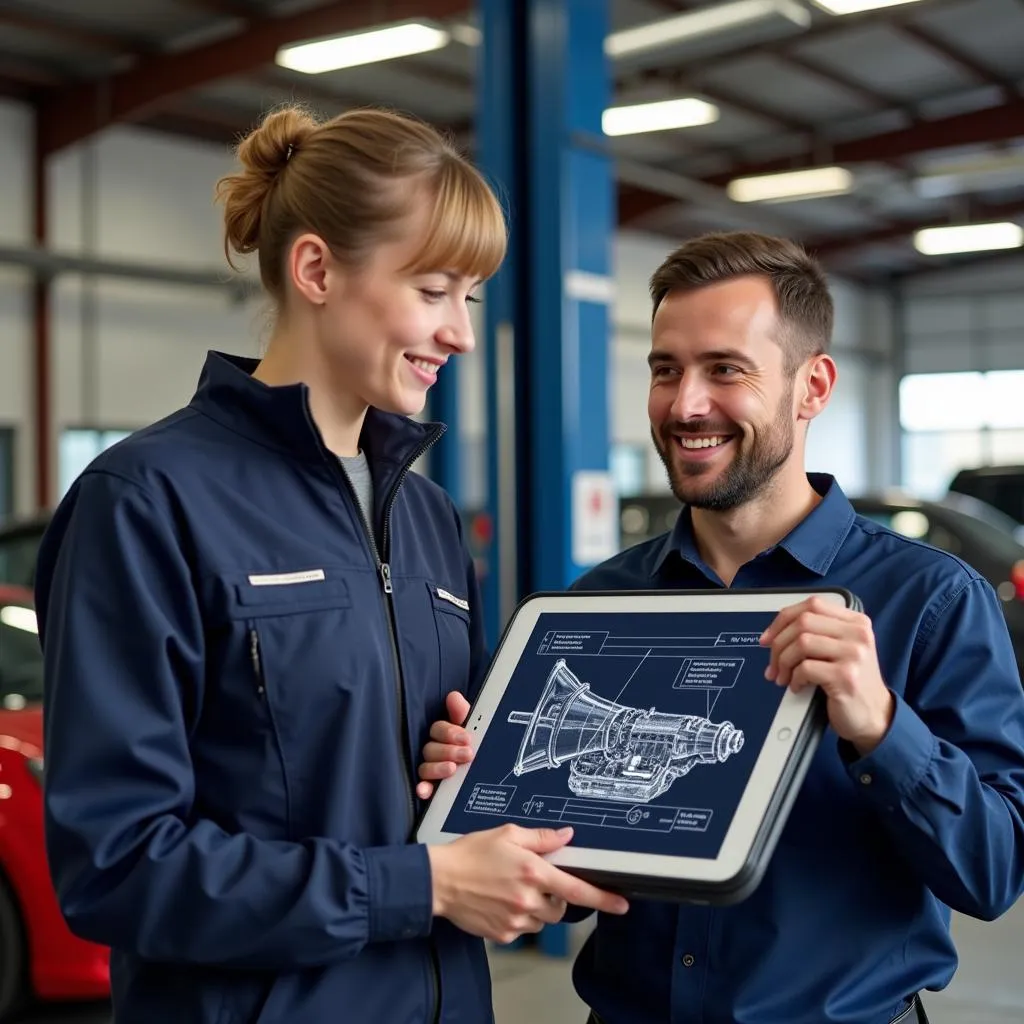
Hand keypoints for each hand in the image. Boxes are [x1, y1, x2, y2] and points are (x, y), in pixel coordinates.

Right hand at [416, 691, 473, 799]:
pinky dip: (422, 789)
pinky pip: (422, 788)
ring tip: (452, 769)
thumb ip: (462, 713)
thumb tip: (453, 696)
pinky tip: (424, 791)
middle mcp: (433, 751)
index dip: (450, 732)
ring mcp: (430, 770)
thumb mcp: (473, 727)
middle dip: (449, 751)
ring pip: (425, 767)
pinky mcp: (432, 788)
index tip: (466, 738)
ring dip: (437, 768)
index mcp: (443, 734)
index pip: (438, 729)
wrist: (489, 774)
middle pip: (431, 749)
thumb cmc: (475, 744)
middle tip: (467, 754)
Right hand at [427, 824, 628, 943]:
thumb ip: (540, 837)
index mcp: (534, 872)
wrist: (439, 881)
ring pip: (543, 921)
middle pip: (560, 907)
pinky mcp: (504, 935)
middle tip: (532, 881)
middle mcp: (528, 900)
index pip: (577, 890)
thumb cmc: (471, 853)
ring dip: (536, 909)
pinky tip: (499, 903)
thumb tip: (567, 835)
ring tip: (511, 890)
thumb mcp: (507, 834)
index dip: (603, 898)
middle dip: (554, 897)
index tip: (622, 904)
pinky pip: (523, 930)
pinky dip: (518, 919)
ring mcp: (516, 921)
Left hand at [760, 596, 894, 754]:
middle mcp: (858, 634)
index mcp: (856, 622)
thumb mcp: (840, 650)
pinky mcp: (846, 676)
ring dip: (783, 662)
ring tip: (783, 677)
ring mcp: (854, 654)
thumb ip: (817, 633)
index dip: (782, 620)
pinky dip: (794, 678)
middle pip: (803, 622)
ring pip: (801, 643)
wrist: (875, 716)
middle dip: (778, 644)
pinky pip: (805, 668)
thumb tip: (774, 633)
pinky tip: (797, 686)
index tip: (768, 638)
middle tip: (773, 665)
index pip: (812, 605)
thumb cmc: (850, 682)